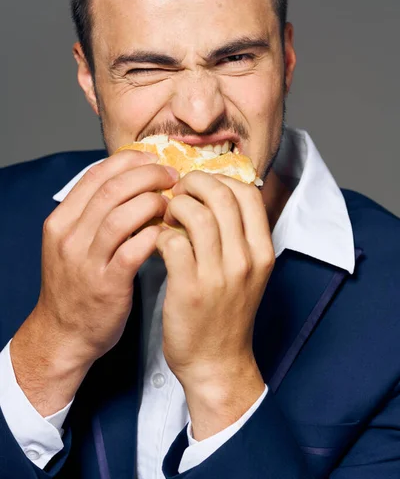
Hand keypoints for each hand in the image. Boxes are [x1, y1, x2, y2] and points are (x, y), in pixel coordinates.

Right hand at [10, 150, 178, 414]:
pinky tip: (167, 232)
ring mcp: (86, 261)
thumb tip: (133, 179)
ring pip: (120, 216)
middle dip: (147, 176)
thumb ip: (95, 213)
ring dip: (152, 203)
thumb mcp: (73, 243)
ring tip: (171, 204)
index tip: (153, 159)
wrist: (65, 334)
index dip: (129, 161)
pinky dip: (153, 235)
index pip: (96, 175)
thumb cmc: (78, 284)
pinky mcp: (106, 285)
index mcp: (62, 220)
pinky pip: (132, 250)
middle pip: (111, 189)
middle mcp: (70, 237)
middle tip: (172, 176)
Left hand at [155, 171, 273, 438]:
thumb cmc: (228, 312)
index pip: (248, 193)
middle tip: (177, 193)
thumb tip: (214, 193)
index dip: (220, 179)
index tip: (200, 186)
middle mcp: (246, 259)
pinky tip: (158, 242)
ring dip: (174, 207)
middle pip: (221, 195)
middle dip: (193, 184)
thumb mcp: (248, 271)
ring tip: (165, 217)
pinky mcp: (190, 289)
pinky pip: (172, 241)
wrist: (217, 363)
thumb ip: (238, 235)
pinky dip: (160, 233)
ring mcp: (219, 275)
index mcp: (263, 250)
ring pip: (195, 214)